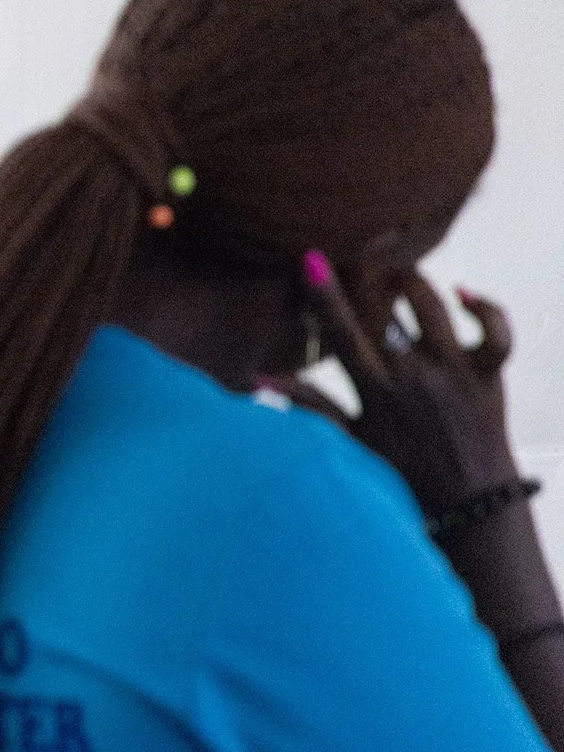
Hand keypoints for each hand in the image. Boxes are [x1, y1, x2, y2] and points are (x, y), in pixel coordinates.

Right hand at [265, 256, 518, 513]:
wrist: (471, 505)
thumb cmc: (403, 475)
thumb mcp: (350, 442)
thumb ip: (307, 406)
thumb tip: (256, 380)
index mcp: (375, 392)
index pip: (341, 333)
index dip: (325, 294)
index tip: (311, 259)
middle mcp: (414, 377)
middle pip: (383, 309)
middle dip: (366, 272)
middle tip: (358, 245)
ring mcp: (456, 373)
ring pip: (432, 307)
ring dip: (412, 280)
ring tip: (397, 270)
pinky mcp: (491, 376)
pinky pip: (496, 331)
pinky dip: (484, 307)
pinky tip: (462, 295)